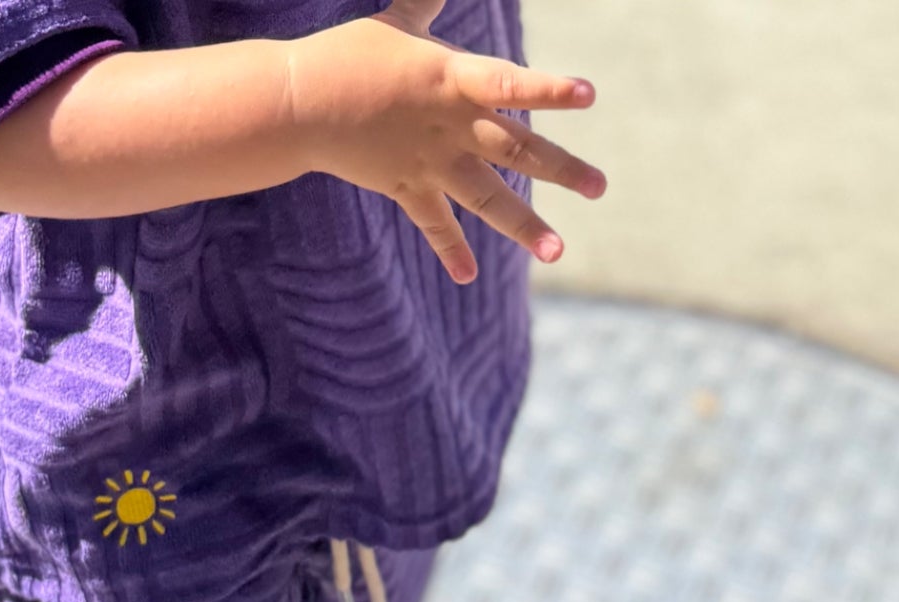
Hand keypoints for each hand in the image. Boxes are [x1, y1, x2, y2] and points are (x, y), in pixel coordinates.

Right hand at [284, 0, 604, 282]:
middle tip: (600, 188)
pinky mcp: (405, 188)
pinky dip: (450, 250)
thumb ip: (426, 0)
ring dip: (524, 227)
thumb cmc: (349, 54)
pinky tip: (468, 277)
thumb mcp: (397, 22)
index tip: (588, 96)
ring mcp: (429, 162)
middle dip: (561, 170)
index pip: (508, 83)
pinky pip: (435, 224)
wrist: (299, 104)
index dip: (547, 89)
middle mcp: (448, 125)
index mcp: (451, 79)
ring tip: (559, 252)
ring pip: (486, 199)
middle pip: (515, 150)